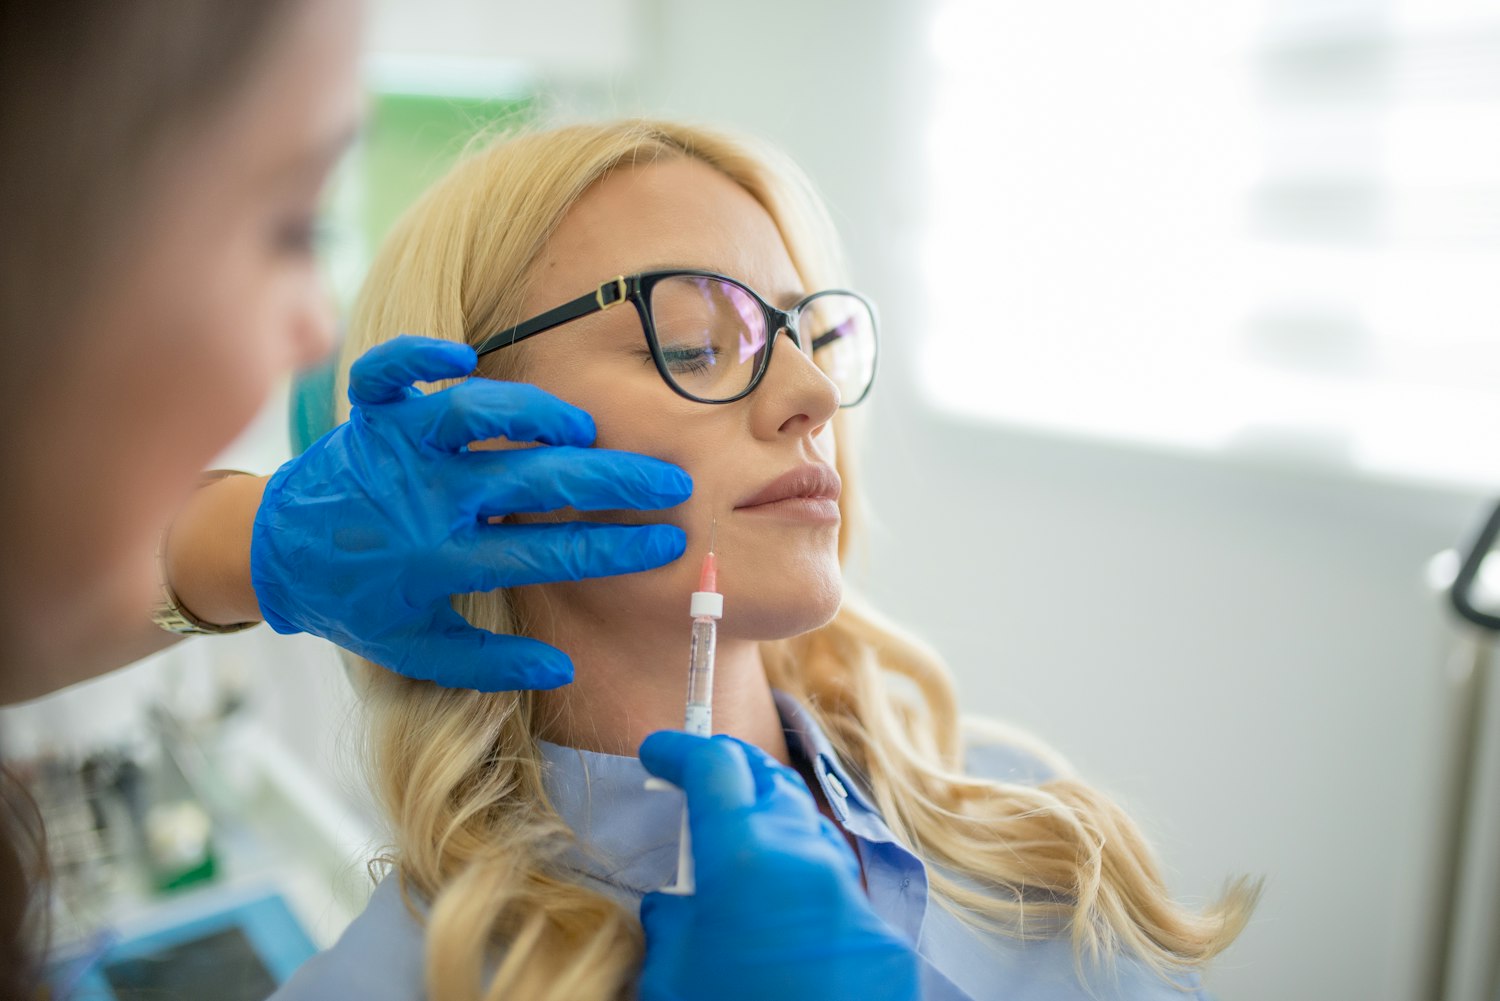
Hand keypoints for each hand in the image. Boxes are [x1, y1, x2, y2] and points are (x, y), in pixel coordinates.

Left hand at [250, 335, 691, 689]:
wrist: (271, 552)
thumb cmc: (355, 601)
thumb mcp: (417, 650)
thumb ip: (489, 663)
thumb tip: (561, 668)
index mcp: (441, 563)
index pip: (545, 554)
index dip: (613, 549)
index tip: (666, 542)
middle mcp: (425, 501)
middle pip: (531, 482)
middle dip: (611, 481)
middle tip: (668, 480)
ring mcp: (396, 451)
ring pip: (473, 416)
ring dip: (534, 415)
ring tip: (584, 428)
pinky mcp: (371, 414)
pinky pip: (392, 372)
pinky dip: (421, 355)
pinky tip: (465, 353)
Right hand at [637, 731, 918, 1000]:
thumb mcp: (671, 978)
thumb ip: (674, 919)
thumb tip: (679, 901)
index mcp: (744, 857)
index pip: (716, 766)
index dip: (681, 751)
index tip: (659, 754)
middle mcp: (808, 860)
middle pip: (770, 784)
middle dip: (731, 778)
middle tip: (698, 793)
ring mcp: (854, 898)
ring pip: (810, 833)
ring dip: (771, 830)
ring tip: (737, 864)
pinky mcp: (886, 939)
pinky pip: (837, 889)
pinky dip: (804, 886)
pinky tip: (781, 924)